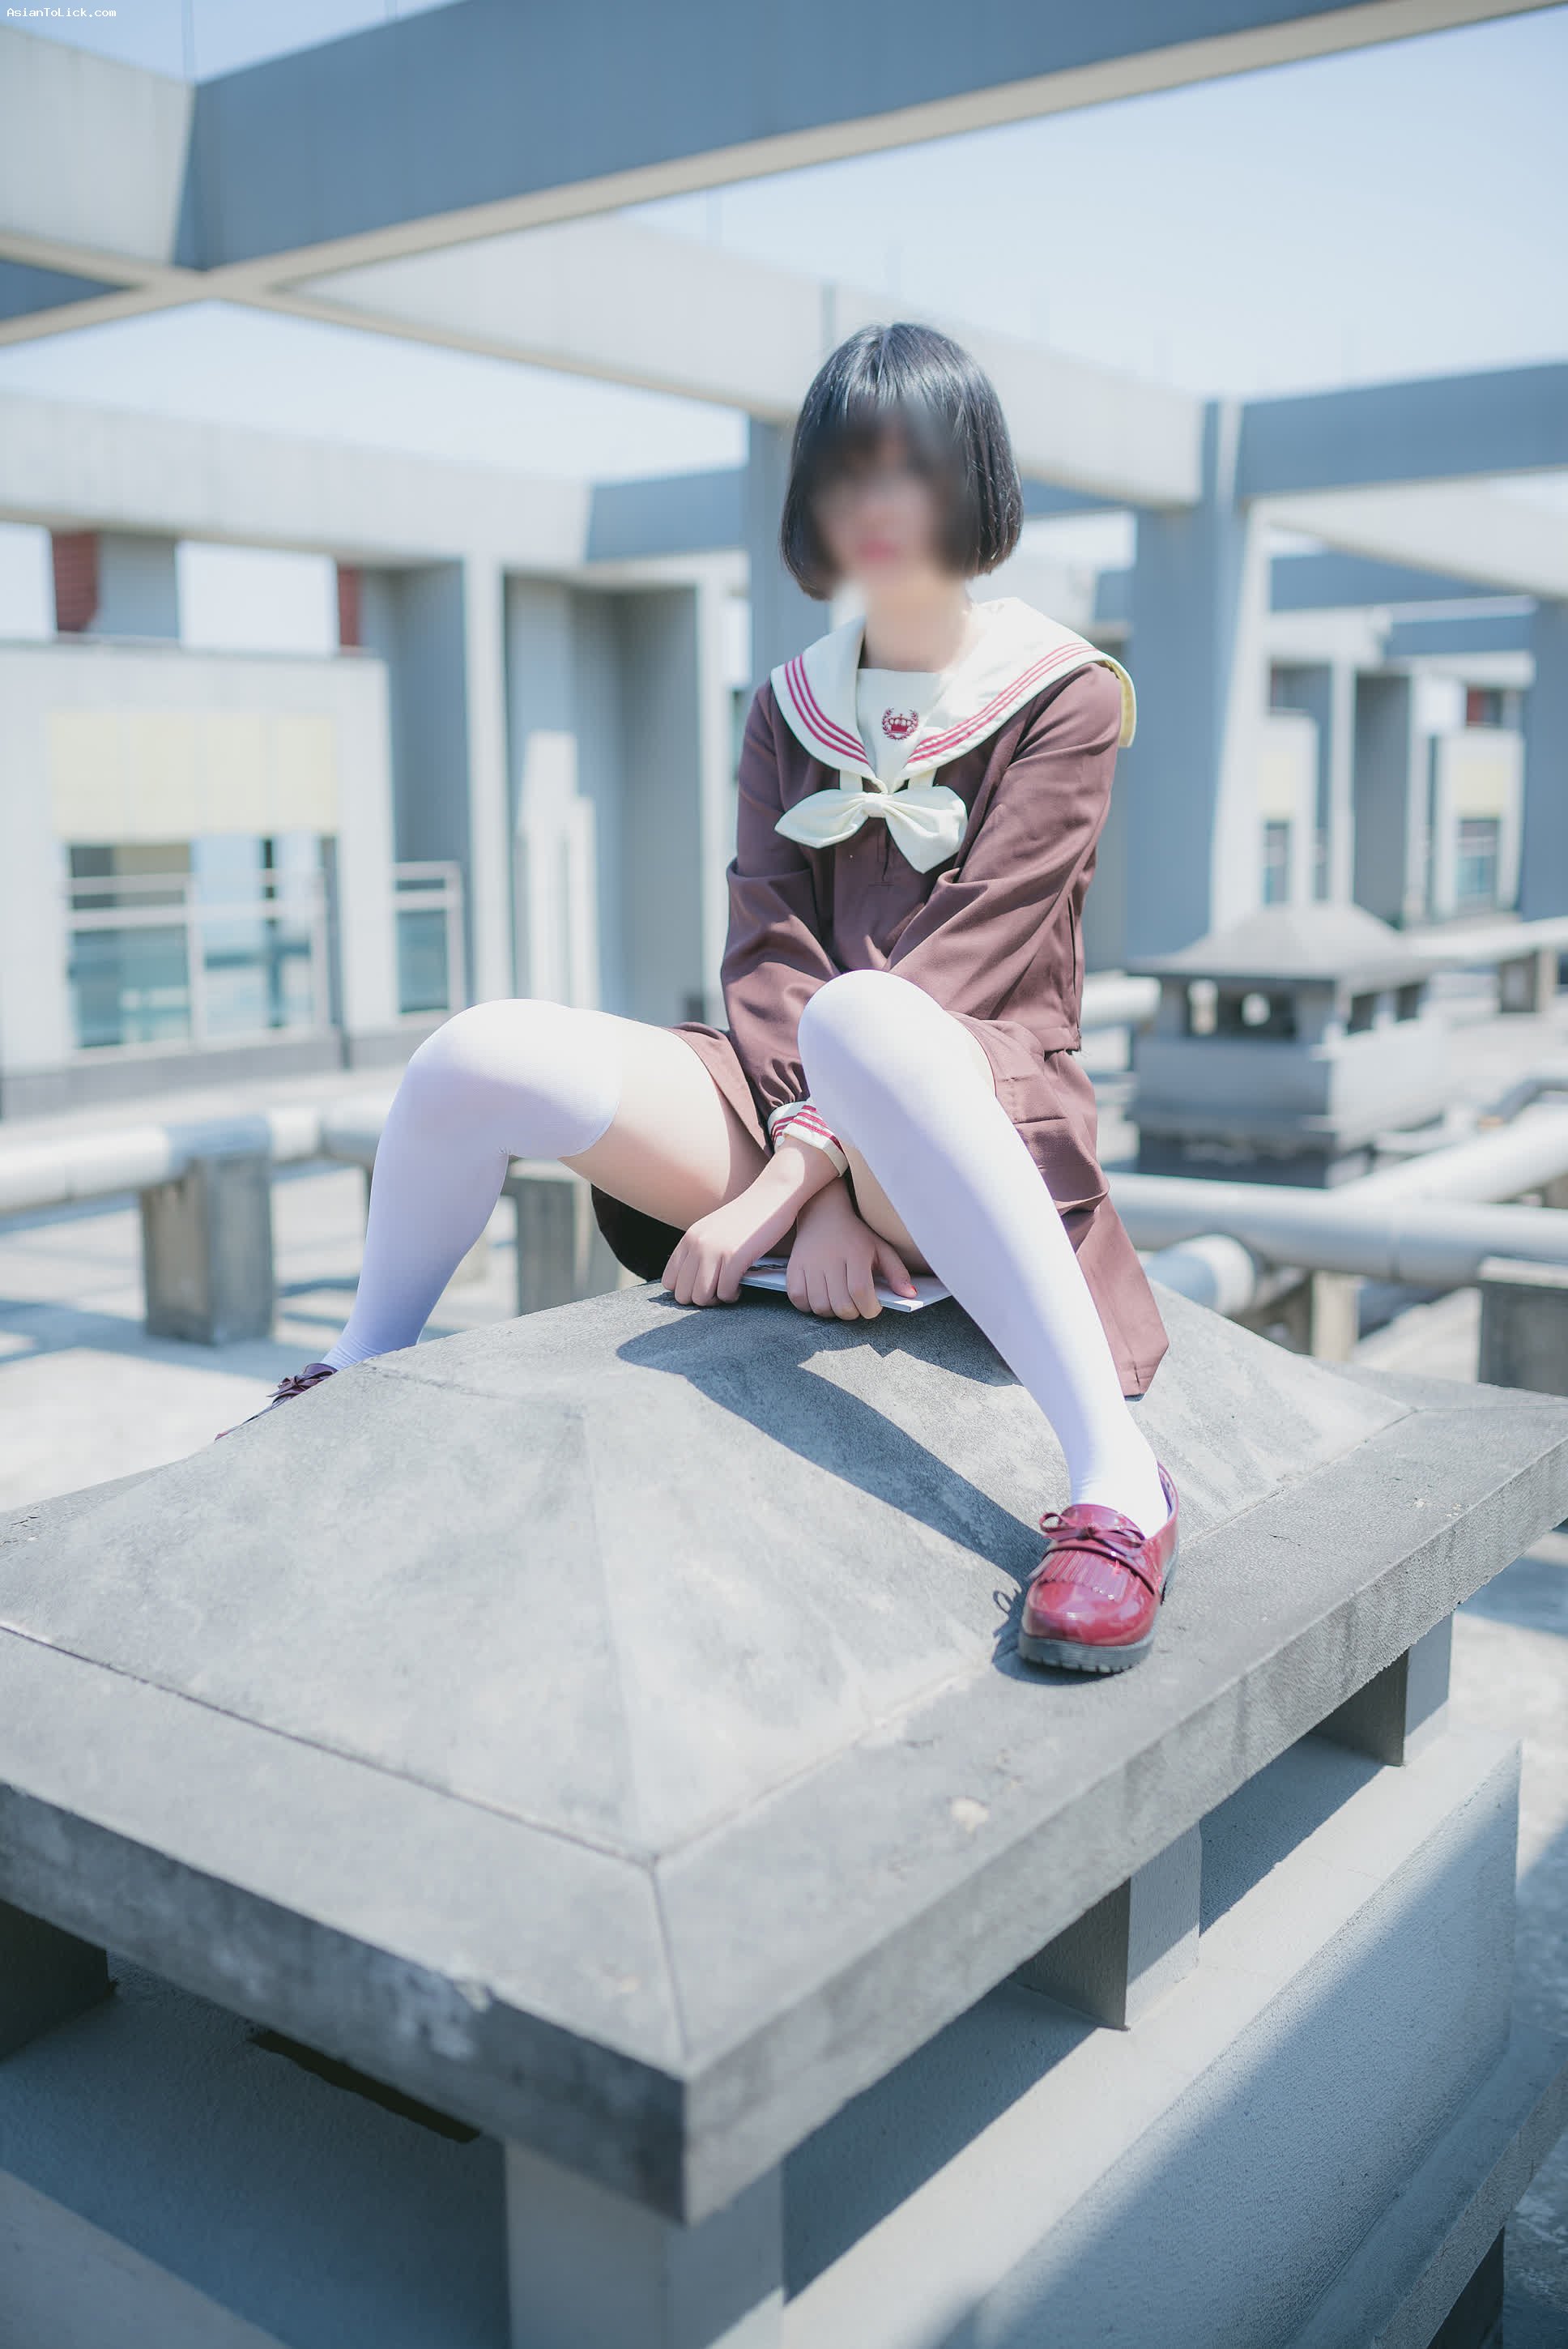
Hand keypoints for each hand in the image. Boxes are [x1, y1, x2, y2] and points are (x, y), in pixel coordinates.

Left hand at [661, 1143, 836, 1307]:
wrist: (771, 1197)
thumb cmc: (746, 1217)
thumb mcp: (712, 1229)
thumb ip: (697, 1249)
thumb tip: (689, 1280)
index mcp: (688, 1239)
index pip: (669, 1281)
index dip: (686, 1290)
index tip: (704, 1286)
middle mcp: (696, 1246)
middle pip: (683, 1295)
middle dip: (702, 1299)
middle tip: (719, 1291)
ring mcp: (714, 1251)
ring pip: (701, 1298)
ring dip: (717, 1299)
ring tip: (729, 1288)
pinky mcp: (735, 1257)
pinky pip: (725, 1293)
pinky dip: (733, 1295)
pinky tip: (741, 1285)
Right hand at [786, 1181, 916, 1319]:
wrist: (823, 1214)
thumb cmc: (856, 1236)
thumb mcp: (881, 1249)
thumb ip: (897, 1273)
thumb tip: (910, 1295)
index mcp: (856, 1252)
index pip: (861, 1291)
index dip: (869, 1308)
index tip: (872, 1309)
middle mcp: (830, 1258)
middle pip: (840, 1304)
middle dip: (852, 1313)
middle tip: (855, 1305)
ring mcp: (809, 1263)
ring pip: (820, 1306)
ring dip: (831, 1312)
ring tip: (838, 1301)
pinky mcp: (793, 1267)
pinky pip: (799, 1299)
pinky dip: (809, 1306)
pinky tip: (819, 1297)